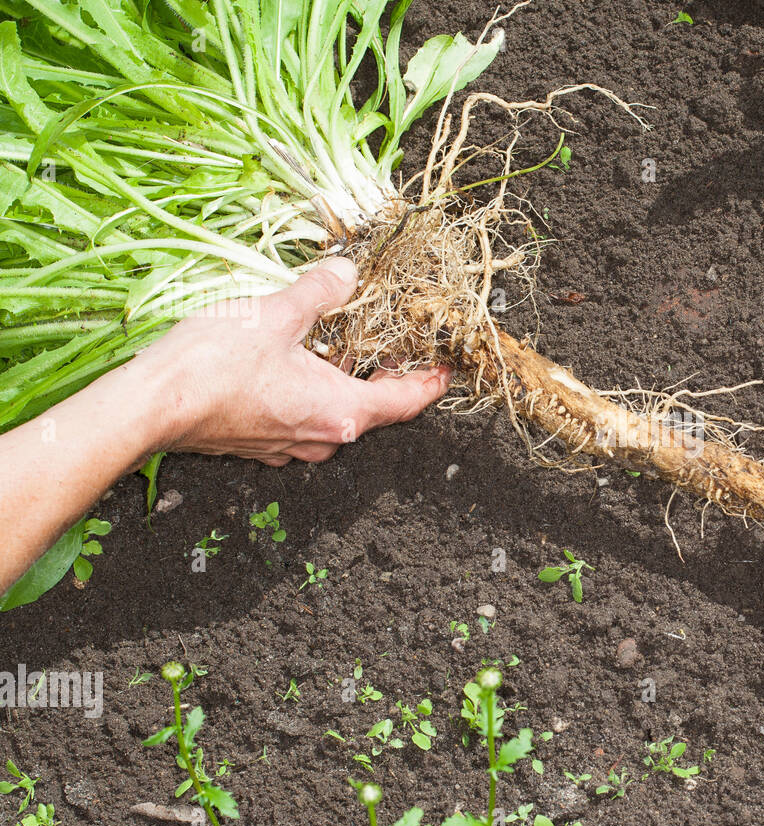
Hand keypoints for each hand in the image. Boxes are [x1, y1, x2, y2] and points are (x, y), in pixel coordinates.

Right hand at [131, 257, 450, 464]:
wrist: (150, 407)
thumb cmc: (212, 368)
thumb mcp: (276, 313)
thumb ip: (319, 291)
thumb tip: (346, 274)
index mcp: (341, 412)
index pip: (406, 402)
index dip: (431, 383)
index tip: (447, 369)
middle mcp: (321, 437)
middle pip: (373, 408)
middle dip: (386, 375)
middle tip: (398, 346)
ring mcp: (288, 446)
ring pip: (334, 412)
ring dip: (343, 381)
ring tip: (344, 345)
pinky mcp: (259, 443)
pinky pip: (300, 416)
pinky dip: (310, 390)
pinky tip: (296, 362)